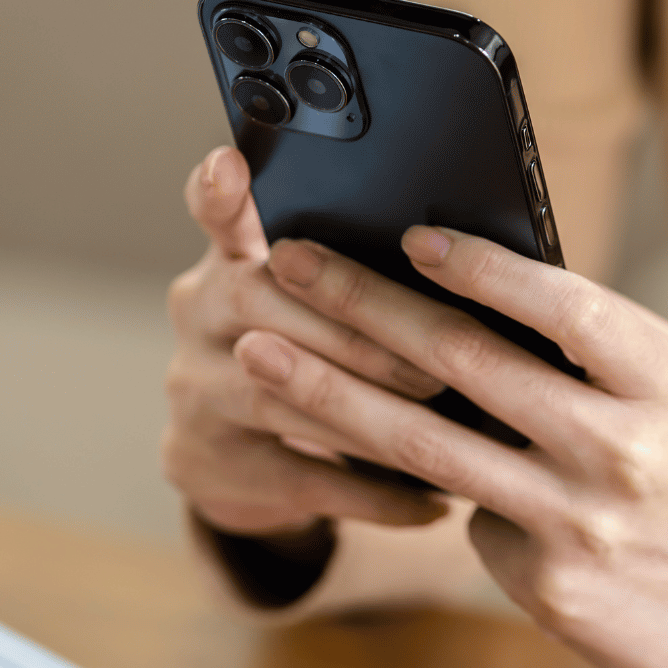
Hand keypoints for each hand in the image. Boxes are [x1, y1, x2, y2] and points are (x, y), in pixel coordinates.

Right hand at [162, 147, 449, 537]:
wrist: (235, 459)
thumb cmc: (314, 353)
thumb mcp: (315, 304)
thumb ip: (361, 274)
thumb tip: (473, 261)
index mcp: (233, 258)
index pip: (215, 211)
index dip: (220, 191)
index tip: (231, 163)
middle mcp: (198, 313)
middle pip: (266, 306)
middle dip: (362, 335)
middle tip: (441, 363)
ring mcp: (194, 390)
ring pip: (282, 394)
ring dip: (372, 413)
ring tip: (448, 428)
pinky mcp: (206, 462)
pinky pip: (301, 477)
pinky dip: (374, 494)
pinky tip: (433, 504)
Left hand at [236, 227, 667, 667]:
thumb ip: (603, 340)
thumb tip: (484, 284)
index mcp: (663, 383)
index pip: (561, 308)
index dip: (481, 269)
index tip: (410, 237)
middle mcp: (620, 451)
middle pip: (467, 366)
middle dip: (363, 307)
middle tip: (289, 266)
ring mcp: (579, 525)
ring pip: (426, 448)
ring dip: (331, 393)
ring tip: (262, 354)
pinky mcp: (548, 588)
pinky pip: (465, 518)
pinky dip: (422, 484)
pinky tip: (374, 457)